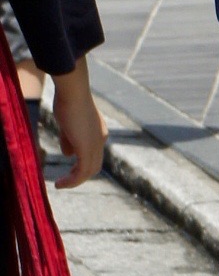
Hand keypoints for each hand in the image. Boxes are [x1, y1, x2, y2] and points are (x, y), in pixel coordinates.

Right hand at [47, 60, 104, 187]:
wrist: (72, 91)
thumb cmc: (68, 101)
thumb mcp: (68, 124)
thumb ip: (69, 140)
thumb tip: (68, 155)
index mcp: (98, 132)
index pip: (93, 155)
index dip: (82, 164)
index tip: (68, 170)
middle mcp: (100, 139)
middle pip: (94, 165)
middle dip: (79, 175)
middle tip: (65, 180)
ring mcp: (96, 143)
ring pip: (90, 170)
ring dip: (75, 180)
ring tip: (60, 184)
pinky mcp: (87, 147)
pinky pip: (83, 171)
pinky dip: (73, 180)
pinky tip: (60, 183)